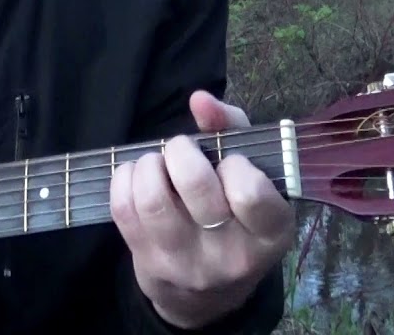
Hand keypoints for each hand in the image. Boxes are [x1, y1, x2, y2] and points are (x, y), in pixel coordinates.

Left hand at [110, 92, 292, 329]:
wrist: (207, 294)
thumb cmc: (235, 215)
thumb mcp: (253, 174)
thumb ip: (232, 128)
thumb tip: (200, 99)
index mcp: (270, 232)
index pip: (250, 193)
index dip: (234, 164)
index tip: (228, 161)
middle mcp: (231, 255)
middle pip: (196, 187)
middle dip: (181, 151)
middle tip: (180, 148)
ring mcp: (186, 264)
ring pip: (153, 200)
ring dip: (148, 165)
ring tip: (156, 162)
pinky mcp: (149, 264)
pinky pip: (124, 211)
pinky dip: (124, 179)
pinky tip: (137, 175)